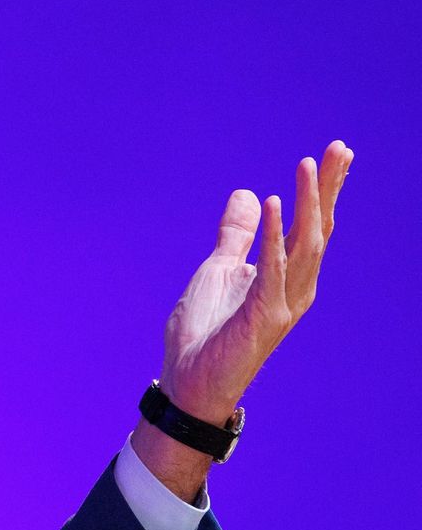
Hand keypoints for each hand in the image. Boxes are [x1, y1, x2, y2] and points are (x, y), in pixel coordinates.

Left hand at [132, 140, 353, 499]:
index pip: (312, 226)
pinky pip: (272, 270)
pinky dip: (275, 237)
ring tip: (307, 165)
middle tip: (339, 148)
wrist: (189, 381)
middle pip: (318, 231)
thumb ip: (236, 234)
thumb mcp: (219, 268)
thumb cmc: (206, 331)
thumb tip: (248, 194)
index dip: (323, 190)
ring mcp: (283, 304)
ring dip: (307, 204)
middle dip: (328, 189)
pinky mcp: (263, 317)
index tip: (334, 153)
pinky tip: (276, 204)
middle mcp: (295, 289)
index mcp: (287, 277)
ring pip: (305, 246)